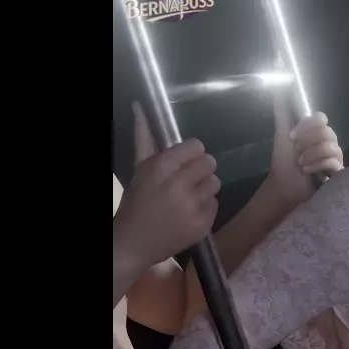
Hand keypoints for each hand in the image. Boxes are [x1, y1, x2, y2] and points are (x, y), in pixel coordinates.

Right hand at [115, 101, 220, 275]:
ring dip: (204, 187)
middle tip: (188, 179)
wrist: (134, 244)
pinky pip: (215, 204)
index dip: (192, 152)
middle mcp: (178, 186)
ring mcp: (192, 207)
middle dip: (200, 169)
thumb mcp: (139, 169)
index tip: (185, 160)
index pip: (196, 146)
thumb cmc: (135, 203)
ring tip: (189, 196)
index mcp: (161, 168)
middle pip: (209, 162)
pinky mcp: (202, 225)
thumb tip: (139, 105)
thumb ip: (144, 137)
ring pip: (215, 183)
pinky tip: (189, 213)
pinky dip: (205, 207)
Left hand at [266, 88, 343, 207]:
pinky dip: (317, 165)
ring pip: (331, 147)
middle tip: (297, 152)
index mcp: (315, 132)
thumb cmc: (283, 163)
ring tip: (301, 164)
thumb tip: (278, 86)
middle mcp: (327, 142)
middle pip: (327, 132)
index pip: (321, 118)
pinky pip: (334, 162)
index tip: (292, 136)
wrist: (283, 188)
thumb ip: (282, 111)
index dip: (308, 126)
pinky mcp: (338, 173)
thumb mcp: (281, 134)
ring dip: (311, 155)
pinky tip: (308, 171)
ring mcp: (334, 158)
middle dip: (308, 142)